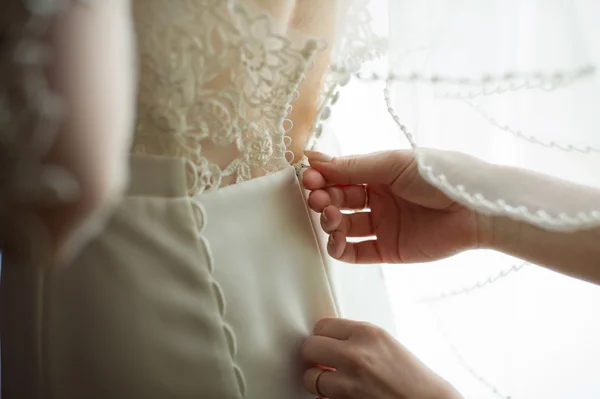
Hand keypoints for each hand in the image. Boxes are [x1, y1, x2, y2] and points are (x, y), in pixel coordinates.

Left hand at [301, 318, 461, 398]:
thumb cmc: (414, 379)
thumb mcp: (386, 344)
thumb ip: (357, 339)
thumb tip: (329, 339)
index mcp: (368, 333)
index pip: (322, 325)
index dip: (322, 336)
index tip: (323, 342)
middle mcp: (356, 355)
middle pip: (310, 347)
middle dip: (314, 356)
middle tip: (321, 362)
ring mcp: (349, 383)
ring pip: (310, 377)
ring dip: (317, 381)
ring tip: (331, 383)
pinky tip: (337, 396)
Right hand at [302, 150, 486, 263]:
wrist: (475, 209)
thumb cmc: (439, 176)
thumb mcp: (393, 164)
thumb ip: (354, 165)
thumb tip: (313, 157)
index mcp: (377, 173)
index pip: (340, 175)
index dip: (321, 177)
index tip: (308, 178)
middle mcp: (377, 198)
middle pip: (338, 201)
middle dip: (324, 199)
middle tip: (319, 199)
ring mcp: (382, 225)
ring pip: (343, 227)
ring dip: (330, 222)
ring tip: (334, 218)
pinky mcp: (388, 250)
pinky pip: (356, 253)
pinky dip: (340, 250)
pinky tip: (337, 242)